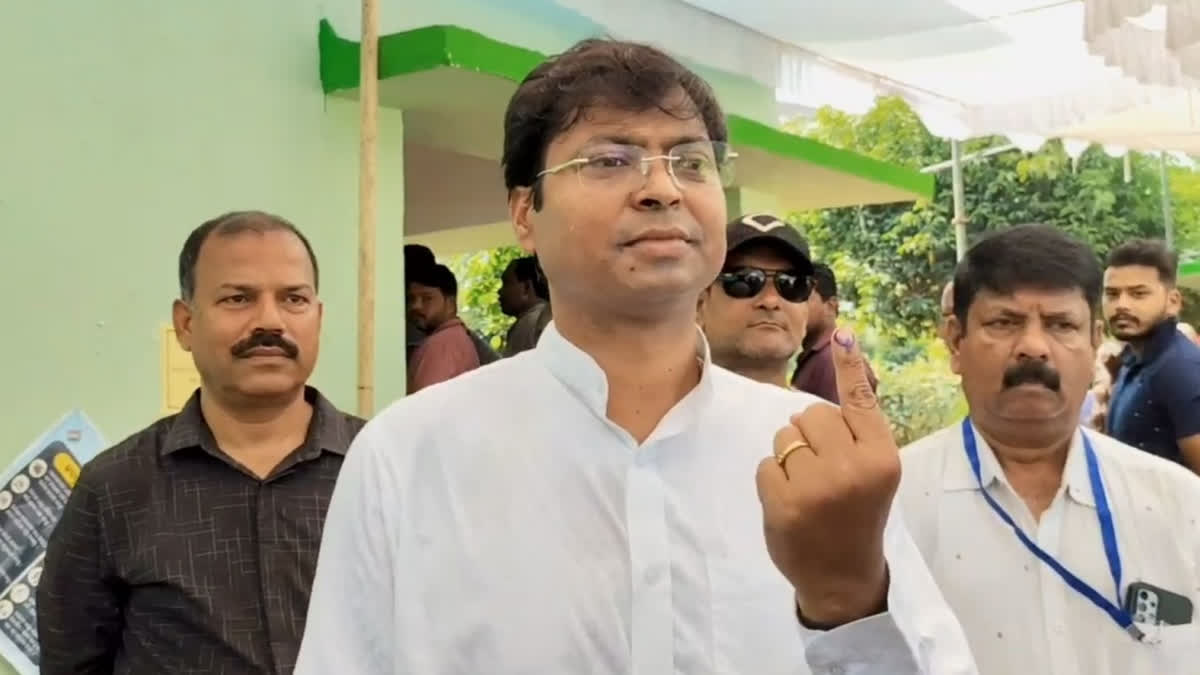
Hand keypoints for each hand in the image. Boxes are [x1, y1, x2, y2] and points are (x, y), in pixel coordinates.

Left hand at [756, 327, 899, 626]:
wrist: (843, 576)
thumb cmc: (857, 515)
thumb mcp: (873, 473)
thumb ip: (857, 433)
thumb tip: (834, 373)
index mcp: (882, 457)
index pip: (860, 401)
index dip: (849, 367)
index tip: (842, 333)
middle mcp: (854, 467)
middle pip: (811, 414)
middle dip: (809, 433)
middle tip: (822, 467)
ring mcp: (818, 485)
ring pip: (784, 436)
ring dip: (789, 455)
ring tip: (808, 486)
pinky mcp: (785, 502)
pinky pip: (766, 464)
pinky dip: (772, 480)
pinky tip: (791, 504)